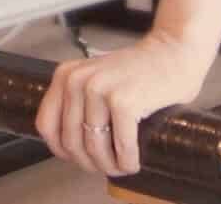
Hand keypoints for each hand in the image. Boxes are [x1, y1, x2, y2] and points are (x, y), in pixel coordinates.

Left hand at [37, 32, 211, 178]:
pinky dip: (127, 161)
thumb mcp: (96, 80)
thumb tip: (70, 148)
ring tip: (121, 167)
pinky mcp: (123, 101)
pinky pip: (121, 145)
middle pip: (71, 141)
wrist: (174, 52)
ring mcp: (99, 89)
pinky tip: (133, 163)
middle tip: (107, 167)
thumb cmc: (139, 72)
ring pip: (93, 147)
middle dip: (89, 162)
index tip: (79, 158)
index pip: (46, 125)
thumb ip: (78, 103)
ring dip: (109, 166)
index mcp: (65, 75)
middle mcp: (77, 80)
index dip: (62, 150)